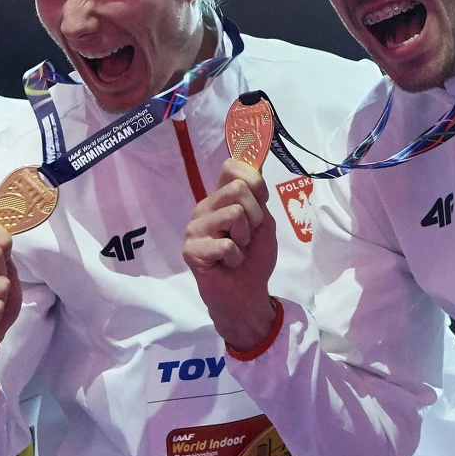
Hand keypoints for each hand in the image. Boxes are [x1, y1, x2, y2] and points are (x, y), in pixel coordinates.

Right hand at [182, 158, 278, 350]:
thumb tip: (253, 162)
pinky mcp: (191, 249)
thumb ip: (257, 197)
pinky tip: (227, 263)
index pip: (231, 167)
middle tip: (247, 237)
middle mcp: (204, 207)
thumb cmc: (254, 258)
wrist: (246, 293)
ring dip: (245, 238)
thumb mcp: (264, 223)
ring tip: (237, 250)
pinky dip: (236, 257)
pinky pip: (226, 243)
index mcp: (221, 198)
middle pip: (238, 188)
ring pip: (234, 213)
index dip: (253, 179)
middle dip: (255, 216)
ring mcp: (194, 228)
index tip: (260, 201)